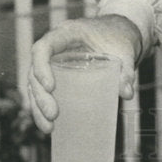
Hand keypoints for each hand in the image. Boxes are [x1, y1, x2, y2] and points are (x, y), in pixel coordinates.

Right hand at [27, 15, 142, 133]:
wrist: (121, 33)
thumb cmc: (120, 36)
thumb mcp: (125, 50)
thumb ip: (126, 70)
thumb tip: (126, 94)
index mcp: (67, 33)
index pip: (43, 47)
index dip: (41, 67)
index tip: (52, 87)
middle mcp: (55, 47)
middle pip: (35, 70)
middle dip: (40, 96)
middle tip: (53, 115)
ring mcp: (54, 61)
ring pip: (35, 84)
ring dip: (38, 107)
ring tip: (49, 128)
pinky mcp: (58, 74)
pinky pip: (43, 91)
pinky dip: (43, 108)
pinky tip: (50, 126)